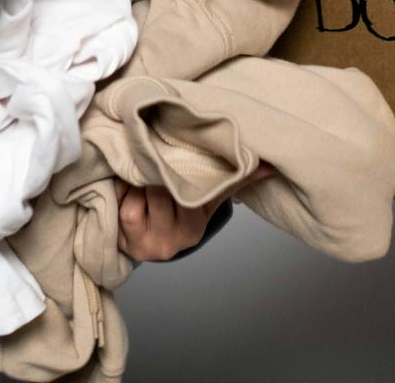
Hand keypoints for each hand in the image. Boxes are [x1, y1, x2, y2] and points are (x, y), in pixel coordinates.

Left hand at [115, 165, 273, 261]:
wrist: (147, 245)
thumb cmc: (178, 214)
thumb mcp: (204, 201)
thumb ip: (230, 181)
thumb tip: (268, 165)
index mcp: (197, 226)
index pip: (194, 191)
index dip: (183, 167)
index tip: (179, 149)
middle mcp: (177, 238)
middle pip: (166, 188)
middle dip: (157, 169)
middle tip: (154, 151)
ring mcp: (153, 242)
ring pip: (146, 194)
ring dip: (139, 181)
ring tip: (140, 175)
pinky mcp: (130, 241)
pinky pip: (128, 207)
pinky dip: (125, 194)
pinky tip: (128, 193)